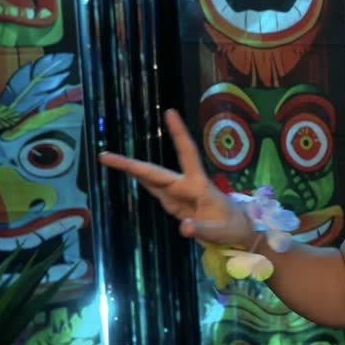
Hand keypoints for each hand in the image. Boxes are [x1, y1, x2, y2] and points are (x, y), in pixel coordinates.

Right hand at [98, 109, 253, 245]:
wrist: (239, 233)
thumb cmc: (233, 228)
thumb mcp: (221, 232)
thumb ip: (202, 229)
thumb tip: (184, 228)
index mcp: (198, 185)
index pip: (187, 153)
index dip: (178, 133)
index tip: (170, 112)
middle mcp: (186, 185)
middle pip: (156, 171)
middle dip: (131, 163)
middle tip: (105, 156)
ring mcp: (179, 194)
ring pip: (152, 178)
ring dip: (132, 169)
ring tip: (107, 159)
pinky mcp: (175, 204)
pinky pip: (155, 190)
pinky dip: (141, 181)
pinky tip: (129, 173)